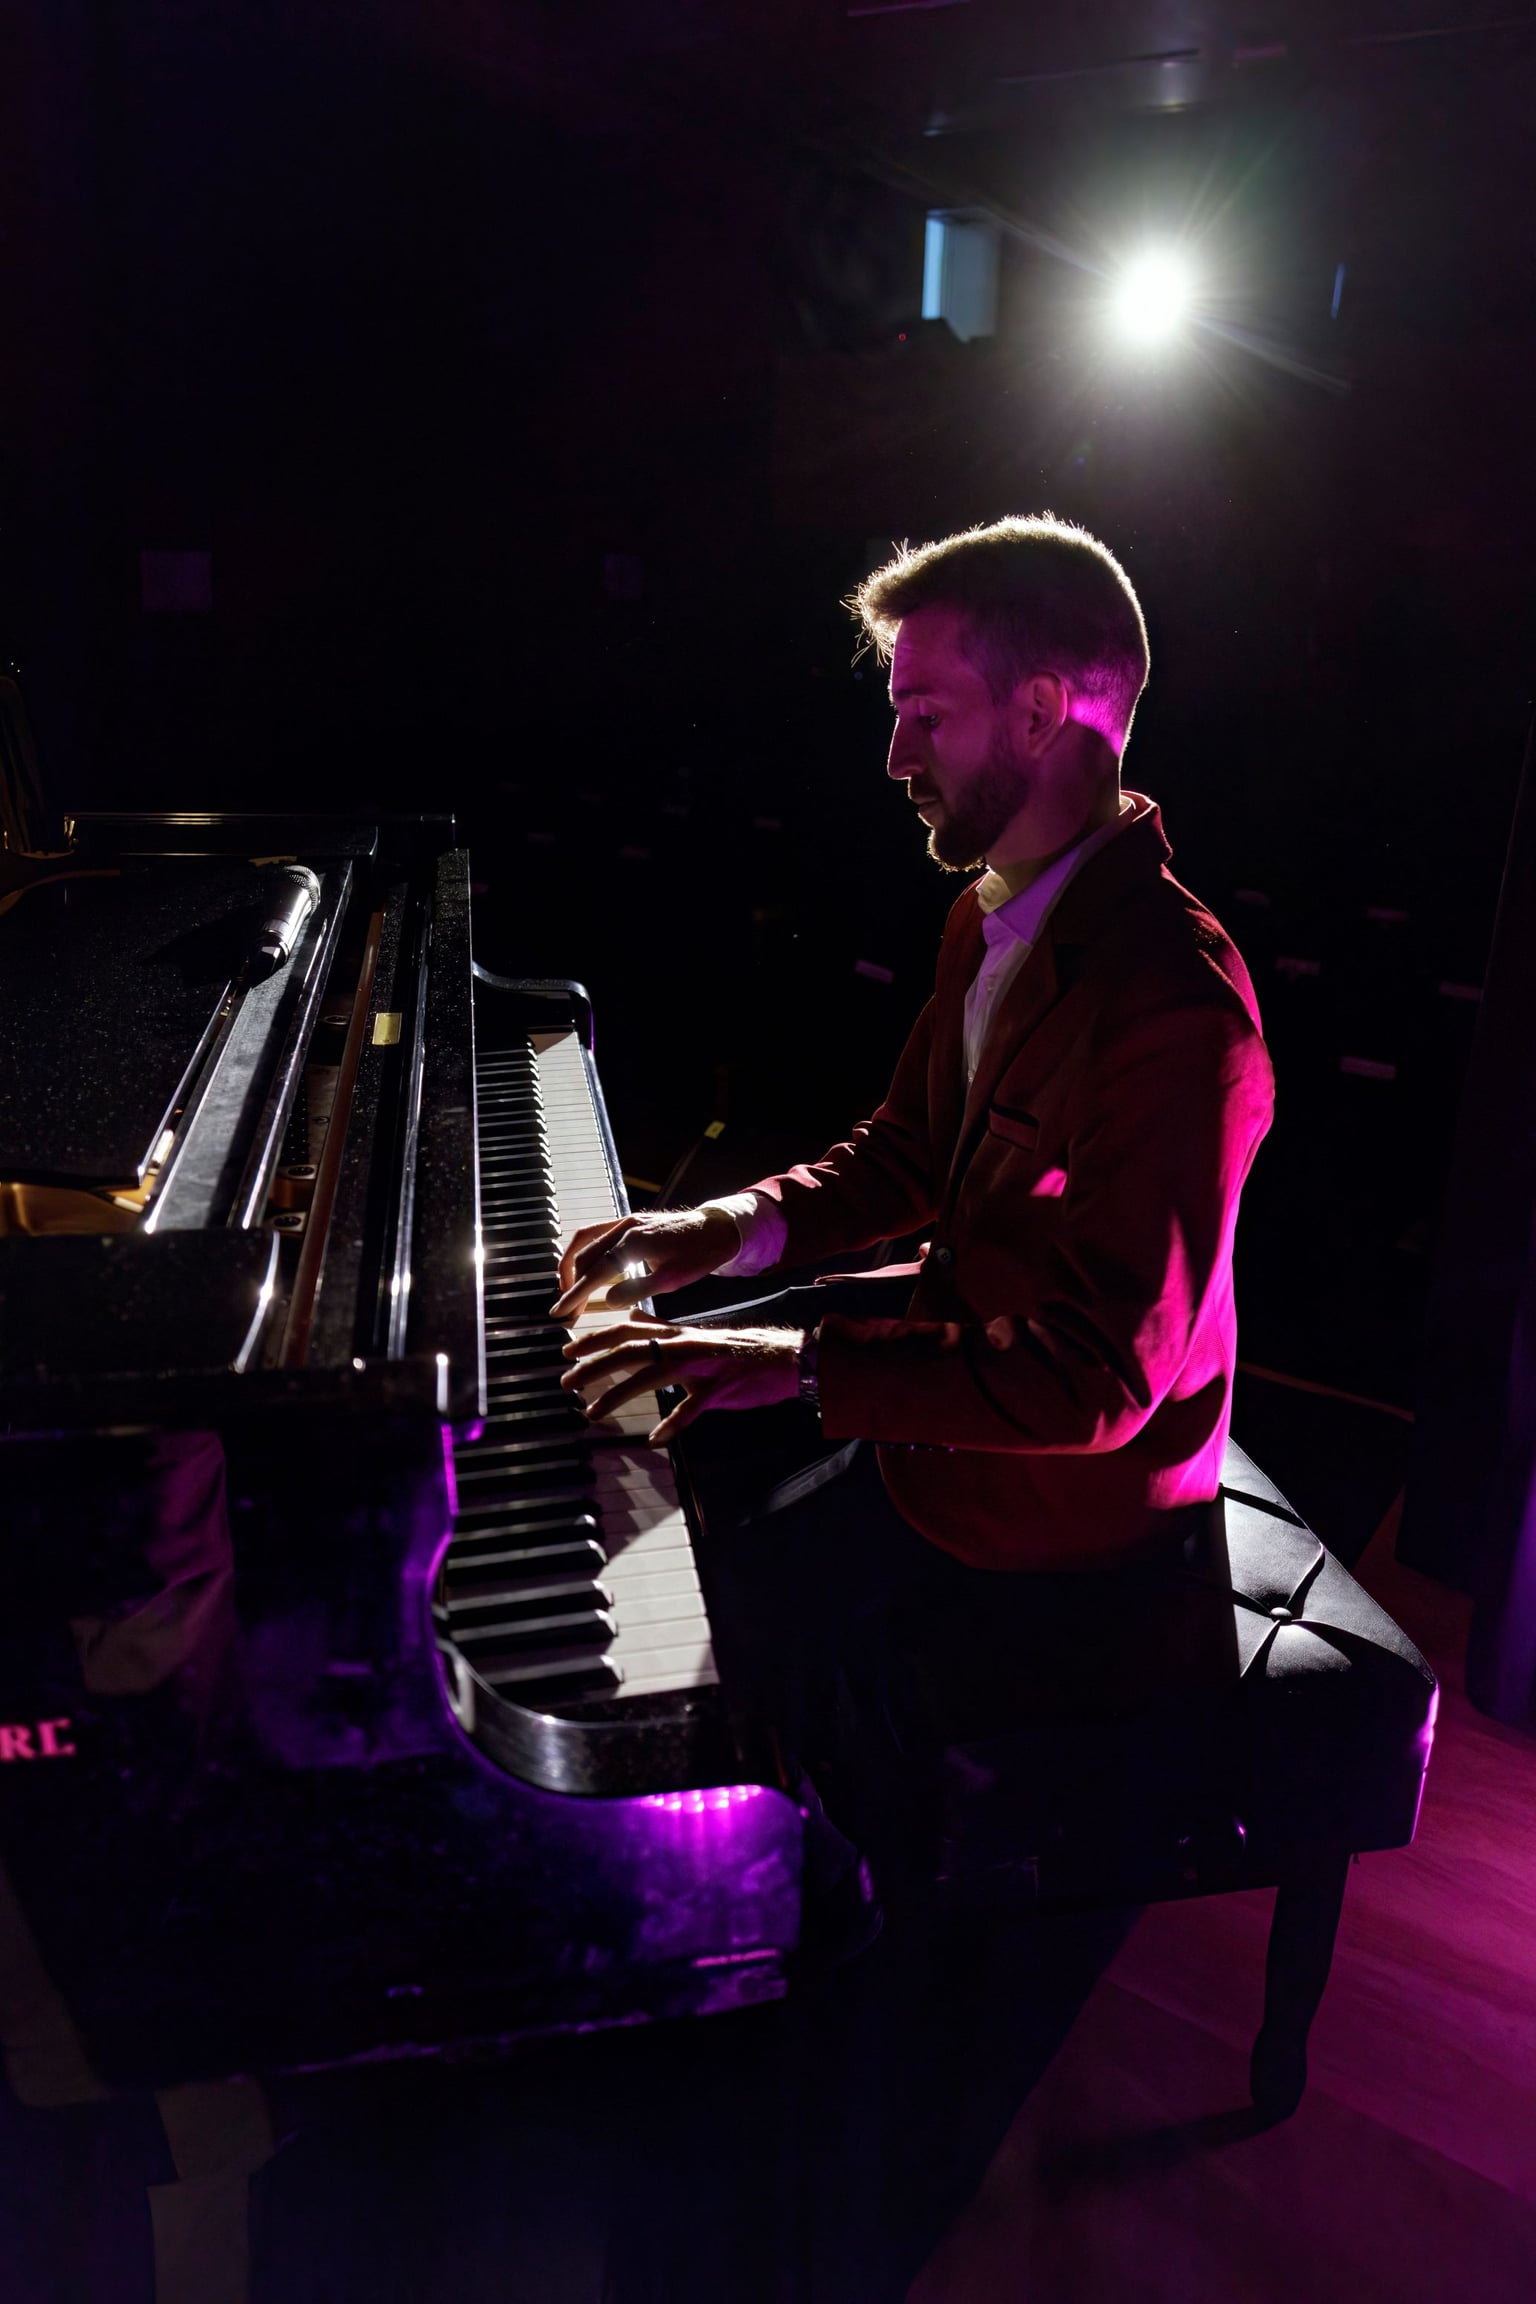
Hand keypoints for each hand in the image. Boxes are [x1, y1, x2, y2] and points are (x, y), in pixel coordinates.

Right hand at [552, 1205, 741, 1321]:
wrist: (717, 1228)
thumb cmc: (700, 1254)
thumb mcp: (673, 1279)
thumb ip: (639, 1289)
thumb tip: (609, 1300)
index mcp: (635, 1242)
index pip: (596, 1271)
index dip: (576, 1293)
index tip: (561, 1311)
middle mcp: (626, 1226)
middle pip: (586, 1255)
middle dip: (572, 1284)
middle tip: (567, 1309)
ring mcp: (627, 1220)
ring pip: (586, 1239)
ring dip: (573, 1264)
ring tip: (569, 1289)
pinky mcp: (630, 1220)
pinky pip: (597, 1233)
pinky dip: (585, 1251)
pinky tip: (586, 1268)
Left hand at [561, 1315, 802, 1445]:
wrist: (786, 1357)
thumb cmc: (738, 1352)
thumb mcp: (694, 1337)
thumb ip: (663, 1332)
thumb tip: (633, 1321)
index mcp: (677, 1334)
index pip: (628, 1329)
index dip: (596, 1339)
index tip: (568, 1350)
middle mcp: (684, 1345)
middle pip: (632, 1350)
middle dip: (595, 1366)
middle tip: (568, 1382)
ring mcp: (702, 1366)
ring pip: (653, 1376)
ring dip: (619, 1394)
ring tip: (593, 1413)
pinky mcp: (721, 1388)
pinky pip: (692, 1408)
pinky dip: (672, 1424)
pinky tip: (655, 1439)